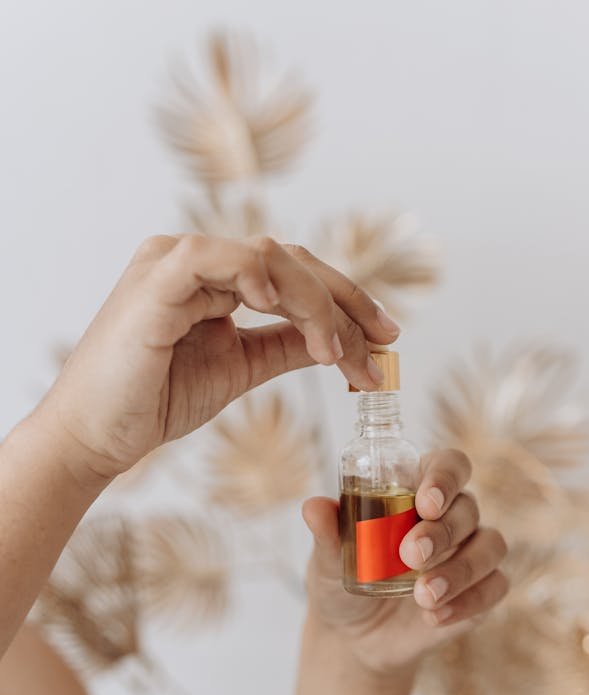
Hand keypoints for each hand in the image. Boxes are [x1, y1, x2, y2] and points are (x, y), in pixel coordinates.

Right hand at [38, 234, 399, 486]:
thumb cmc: (155, 400)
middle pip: (292, 260)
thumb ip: (284, 345)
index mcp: (215, 277)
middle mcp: (197, 259)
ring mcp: (174, 262)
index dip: (346, 301)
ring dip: (314, 305)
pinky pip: (211, 258)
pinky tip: (281, 309)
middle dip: (345, 304)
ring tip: (337, 356)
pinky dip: (253, 276)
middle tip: (380, 347)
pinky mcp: (155, 279)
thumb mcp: (239, 367)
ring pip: (267, 258)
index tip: (385, 338)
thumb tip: (338, 340)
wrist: (98, 436)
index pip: (295, 273)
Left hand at [302, 449, 507, 677]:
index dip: (445, 477)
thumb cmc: (342, 581)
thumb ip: (326, 533)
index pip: (449, 465)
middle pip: (468, 507)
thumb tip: (313, 507)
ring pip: (490, 545)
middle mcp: (452, 516)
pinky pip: (495, 586)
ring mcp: (470, 553)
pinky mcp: (480, 591)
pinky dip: (469, 601)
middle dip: (442, 531)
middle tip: (410, 554)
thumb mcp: (327, 560)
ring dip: (460, 570)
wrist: (352, 636)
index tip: (426, 503)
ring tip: (422, 596)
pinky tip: (435, 616)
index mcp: (418, 490)